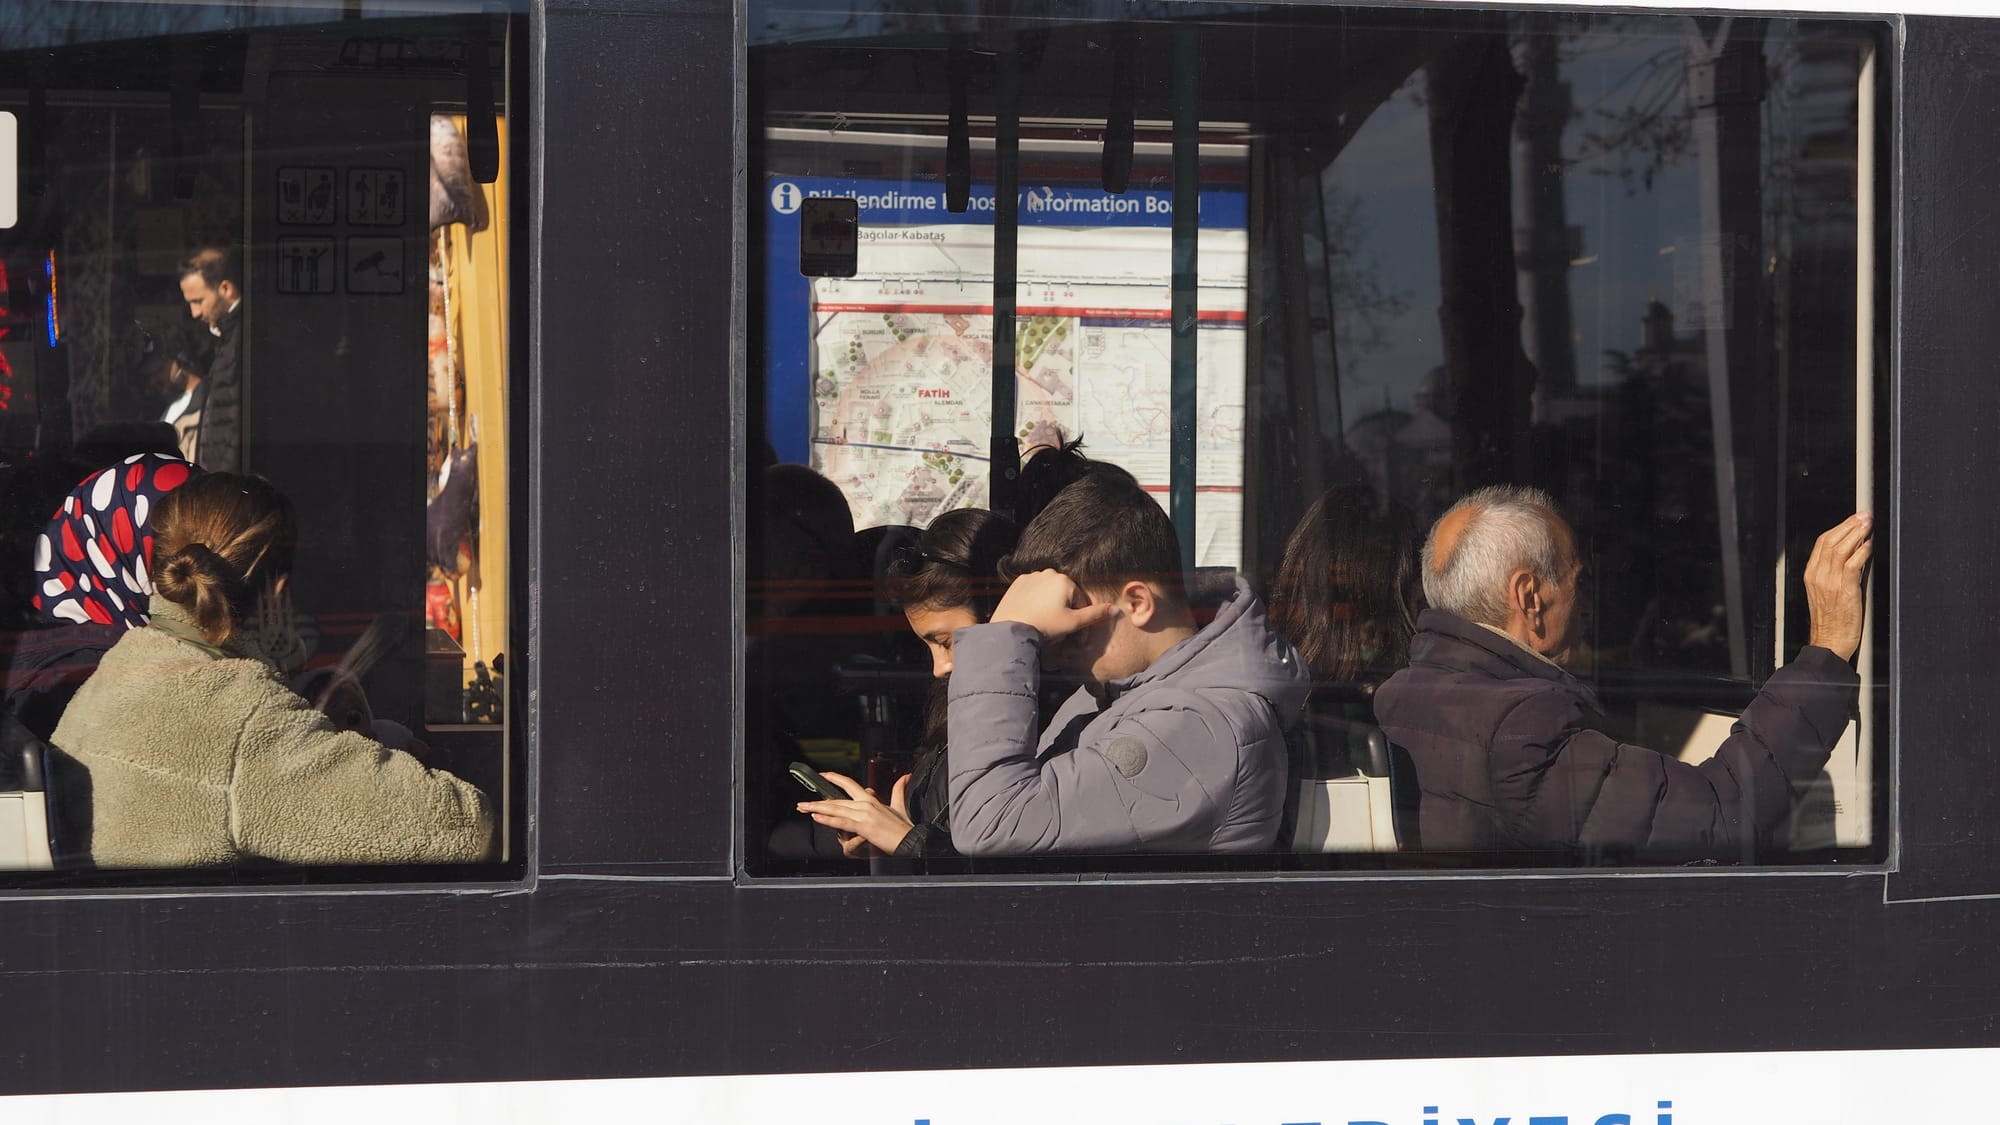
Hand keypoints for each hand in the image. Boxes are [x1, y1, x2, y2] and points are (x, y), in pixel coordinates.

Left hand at [797, 771, 913, 855]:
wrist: (910, 839)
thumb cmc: (904, 827)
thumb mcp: (899, 806)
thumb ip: (898, 789)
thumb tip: (904, 776)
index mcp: (871, 799)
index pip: (849, 784)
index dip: (835, 778)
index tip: (823, 776)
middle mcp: (865, 804)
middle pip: (837, 799)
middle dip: (818, 800)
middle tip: (803, 802)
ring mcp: (863, 814)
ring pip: (836, 809)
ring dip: (817, 808)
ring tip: (804, 807)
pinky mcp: (863, 826)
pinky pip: (842, 822)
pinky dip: (828, 819)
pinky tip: (817, 817)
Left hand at [990, 569, 1117, 641]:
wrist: (1011, 629)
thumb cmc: (1045, 626)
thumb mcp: (1074, 623)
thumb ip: (1095, 614)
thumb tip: (1116, 609)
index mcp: (1064, 580)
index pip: (1080, 602)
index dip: (1082, 623)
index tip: (1079, 640)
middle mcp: (1048, 573)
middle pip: (1064, 597)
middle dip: (1067, 614)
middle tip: (1063, 634)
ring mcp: (1031, 577)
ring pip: (1049, 594)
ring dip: (1052, 608)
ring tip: (1048, 626)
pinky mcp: (1017, 583)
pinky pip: (1033, 592)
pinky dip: (1036, 603)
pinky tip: (1035, 616)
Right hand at [1803, 513, 1872, 661]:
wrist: (1830, 642)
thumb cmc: (1831, 620)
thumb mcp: (1826, 592)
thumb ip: (1836, 572)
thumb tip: (1854, 552)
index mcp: (1812, 575)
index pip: (1822, 543)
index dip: (1839, 527)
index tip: (1854, 519)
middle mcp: (1819, 576)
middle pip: (1831, 541)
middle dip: (1849, 525)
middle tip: (1865, 516)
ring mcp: (1830, 582)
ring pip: (1841, 548)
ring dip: (1857, 533)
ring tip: (1869, 525)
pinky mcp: (1845, 590)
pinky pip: (1853, 564)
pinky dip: (1862, 551)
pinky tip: (1870, 545)